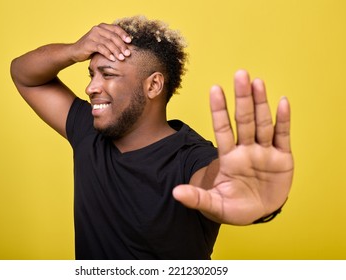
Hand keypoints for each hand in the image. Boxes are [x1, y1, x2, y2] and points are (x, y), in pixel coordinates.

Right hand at [70, 23, 131, 62]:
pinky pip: (101, 48)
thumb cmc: (92, 49)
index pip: (116, 28)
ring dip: (116, 51)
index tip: (130, 42)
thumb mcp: (102, 43)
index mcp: (102, 27)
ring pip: (108, 42)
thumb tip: (127, 47)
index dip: (123, 34)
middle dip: (122, 45)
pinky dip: (108, 54)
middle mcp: (97, 29)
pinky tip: (112, 59)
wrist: (75, 52)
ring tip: (121, 58)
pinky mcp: (88, 43)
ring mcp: (92, 35)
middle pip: (113, 36)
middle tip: (127, 53)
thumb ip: (112, 42)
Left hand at [173, 70, 293, 224]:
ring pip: (262, 123)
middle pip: (244, 120)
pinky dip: (283, 120)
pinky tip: (282, 102)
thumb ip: (197, 198)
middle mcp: (246, 150)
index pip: (222, 129)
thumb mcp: (214, 205)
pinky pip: (282, 136)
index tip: (215, 89)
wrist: (259, 213)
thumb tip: (175, 193)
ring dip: (261, 103)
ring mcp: (264, 152)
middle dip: (242, 98)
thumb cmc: (235, 207)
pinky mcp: (282, 158)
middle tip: (240, 74)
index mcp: (228, 158)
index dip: (219, 110)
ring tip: (257, 82)